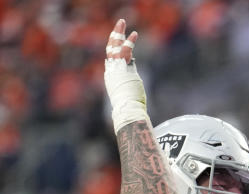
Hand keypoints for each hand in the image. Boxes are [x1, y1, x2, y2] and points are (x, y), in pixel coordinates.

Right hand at [103, 18, 147, 132]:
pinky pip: (125, 51)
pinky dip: (130, 42)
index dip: (113, 50)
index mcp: (111, 78)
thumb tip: (135, 82)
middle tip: (119, 26)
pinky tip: (134, 34)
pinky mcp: (123, 68)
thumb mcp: (129, 97)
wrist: (127, 111)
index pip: (110, 60)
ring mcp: (116, 69)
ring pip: (114, 46)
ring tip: (122, 22)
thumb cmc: (130, 109)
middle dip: (113, 36)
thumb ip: (130, 86)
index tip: (117, 42)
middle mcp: (111, 71)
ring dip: (118, 33)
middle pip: (109, 49)